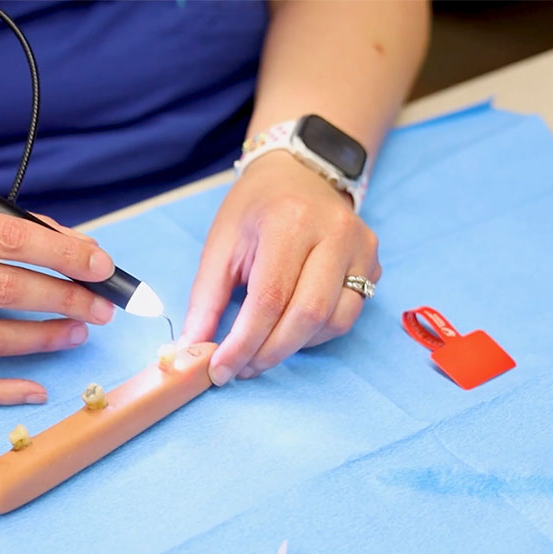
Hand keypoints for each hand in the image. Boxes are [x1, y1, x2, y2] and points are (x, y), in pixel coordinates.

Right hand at [0, 190, 115, 404]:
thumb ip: (9, 226)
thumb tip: (76, 254)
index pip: (10, 239)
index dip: (64, 254)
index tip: (102, 266)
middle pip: (5, 291)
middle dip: (65, 300)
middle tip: (102, 307)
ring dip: (43, 339)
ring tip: (78, 332)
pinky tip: (35, 389)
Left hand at [181, 151, 380, 383]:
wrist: (299, 172)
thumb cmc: (254, 209)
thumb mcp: (220, 245)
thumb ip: (206, 300)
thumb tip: (190, 351)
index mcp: (289, 222)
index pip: (269, 299)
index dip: (244, 343)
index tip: (220, 370)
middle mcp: (334, 234)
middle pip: (307, 315)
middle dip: (269, 352)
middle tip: (241, 368)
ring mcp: (361, 248)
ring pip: (333, 322)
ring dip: (293, 347)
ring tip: (262, 347)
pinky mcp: (374, 262)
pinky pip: (347, 315)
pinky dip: (315, 333)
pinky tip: (290, 326)